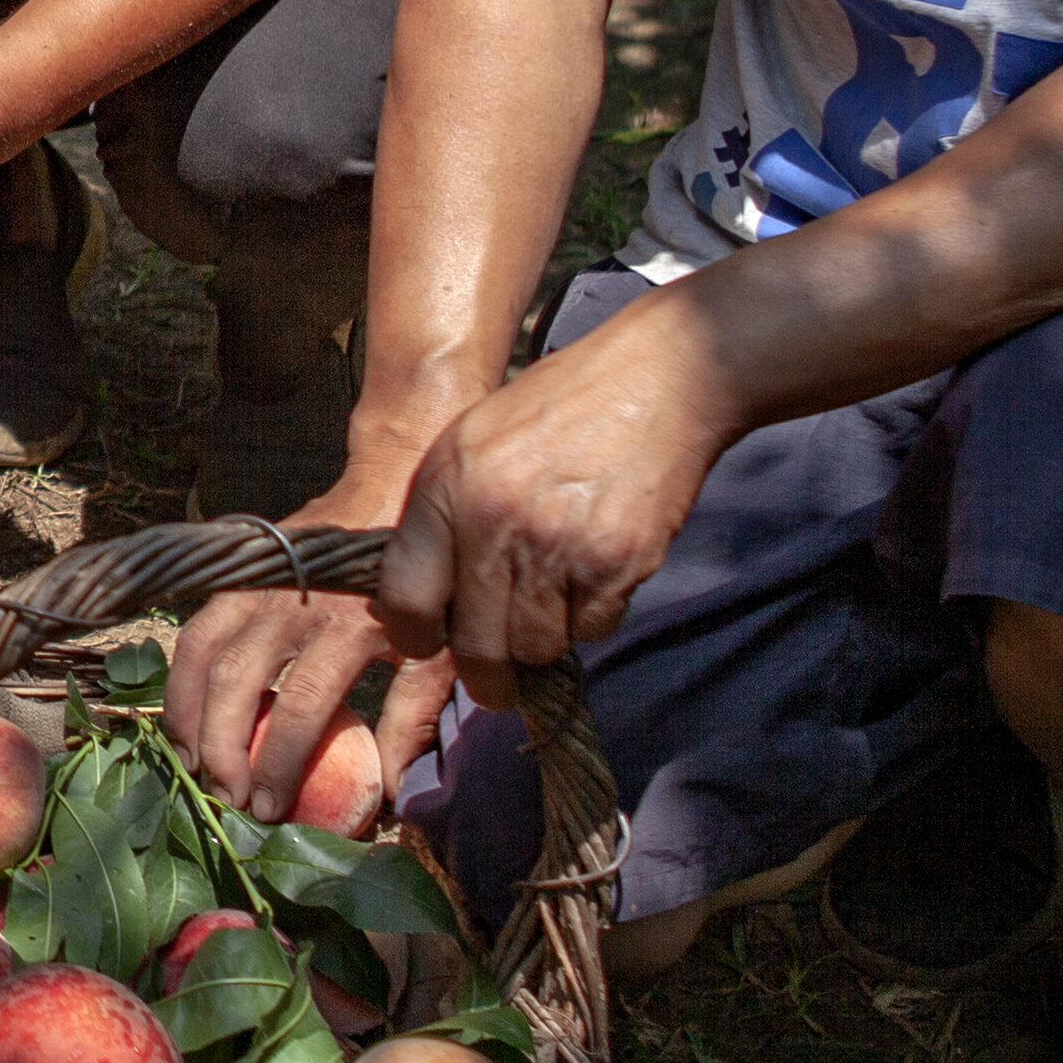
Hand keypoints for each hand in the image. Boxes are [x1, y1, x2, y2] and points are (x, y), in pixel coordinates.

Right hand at [168, 452, 434, 819]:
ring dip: (187, 711)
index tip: (268, 808)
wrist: (399, 484)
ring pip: (202, 649)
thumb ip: (412, 718)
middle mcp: (296, 601)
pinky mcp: (241, 572)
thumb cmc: (428, 581)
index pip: (301, 706)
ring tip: (188, 761)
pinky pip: (197, 625)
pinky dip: (183, 674)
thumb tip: (386, 789)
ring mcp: (261, 581)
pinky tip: (184, 713)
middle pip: (238, 680)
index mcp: (352, 623)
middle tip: (224, 796)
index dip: (279, 762)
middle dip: (222, 746)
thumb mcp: (439, 649)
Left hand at [371, 299, 734, 703]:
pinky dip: (592, 617)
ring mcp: (557, 544)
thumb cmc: (558, 411)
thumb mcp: (470, 441)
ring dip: (543, 641)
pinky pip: (592, 629)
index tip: (431, 647)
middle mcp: (494, 520)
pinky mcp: (617, 562)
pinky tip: (595, 573)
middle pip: (477, 646)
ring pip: (537, 647)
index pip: (405, 599)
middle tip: (495, 682)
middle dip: (486, 678)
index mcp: (446, 486)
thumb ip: (439, 517)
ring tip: (552, 602)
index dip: (415, 638)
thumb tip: (414, 604)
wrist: (658, 379)